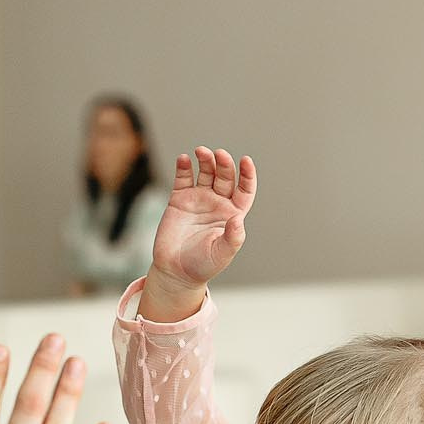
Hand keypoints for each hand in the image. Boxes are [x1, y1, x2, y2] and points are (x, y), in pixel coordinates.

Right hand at [144, 147, 255, 306]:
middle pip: (225, 176)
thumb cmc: (202, 265)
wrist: (175, 271)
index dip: (247, 175)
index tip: (246, 161)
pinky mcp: (179, 200)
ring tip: (201, 152)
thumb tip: (238, 220)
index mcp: (232, 214)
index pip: (244, 189)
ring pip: (206, 172)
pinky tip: (184, 160)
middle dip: (224, 164)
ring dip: (206, 160)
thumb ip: (232, 237)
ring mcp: (199, 199)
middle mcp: (218, 203)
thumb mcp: (222, 254)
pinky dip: (184, 167)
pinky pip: (183, 178)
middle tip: (219, 154)